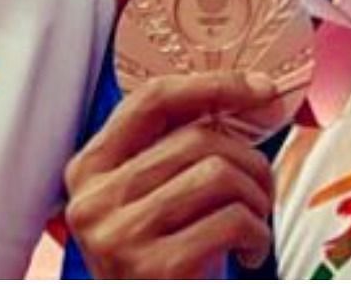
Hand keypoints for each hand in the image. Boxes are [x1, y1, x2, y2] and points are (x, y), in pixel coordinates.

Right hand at [64, 70, 279, 278]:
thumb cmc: (158, 266)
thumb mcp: (144, 203)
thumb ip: (167, 155)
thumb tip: (235, 99)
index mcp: (87, 171)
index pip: (151, 100)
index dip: (211, 85)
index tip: (258, 88)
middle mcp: (93, 200)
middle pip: (196, 138)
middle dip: (249, 160)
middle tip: (263, 190)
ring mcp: (119, 236)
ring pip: (219, 174)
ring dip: (256, 198)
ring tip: (254, 224)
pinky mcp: (154, 269)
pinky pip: (233, 220)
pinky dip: (258, 235)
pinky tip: (250, 253)